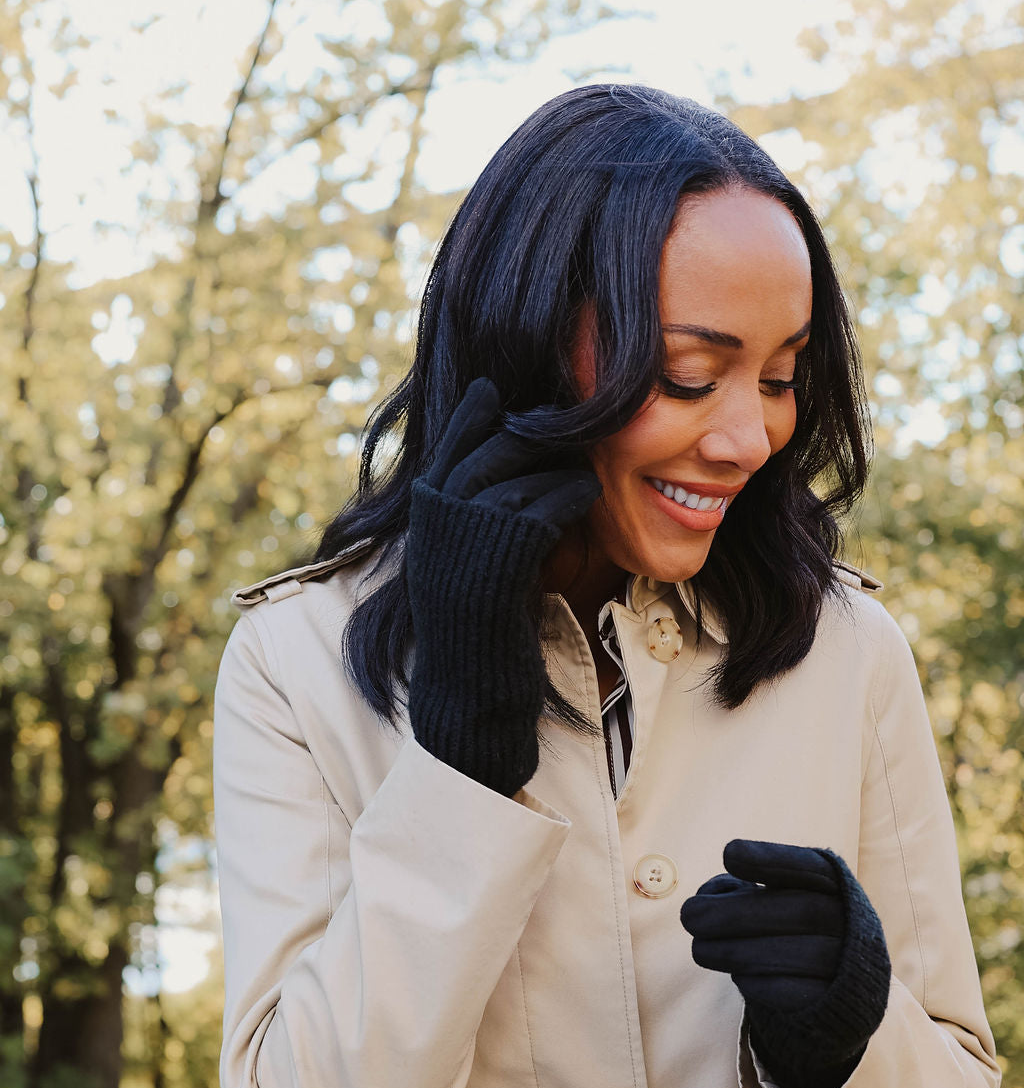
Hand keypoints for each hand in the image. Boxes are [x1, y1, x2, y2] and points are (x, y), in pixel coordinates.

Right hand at [406, 379, 600, 796]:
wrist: (471, 696)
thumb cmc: (478, 634)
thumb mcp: (464, 565)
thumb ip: (472, 519)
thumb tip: (502, 473)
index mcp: (424, 517)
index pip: (450, 442)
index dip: (474, 414)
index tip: (493, 391)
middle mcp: (437, 518)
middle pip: (491, 443)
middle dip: (532, 429)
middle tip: (566, 419)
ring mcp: (467, 534)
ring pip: (523, 466)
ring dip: (560, 461)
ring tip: (584, 462)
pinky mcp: (503, 554)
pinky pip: (546, 501)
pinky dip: (572, 494)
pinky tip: (587, 495)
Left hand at [680, 839, 890, 1087]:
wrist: (839, 990)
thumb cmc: (795, 930)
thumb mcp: (778, 898)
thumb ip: (742, 890)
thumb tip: (707, 897)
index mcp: (837, 886)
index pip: (810, 866)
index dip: (771, 858)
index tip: (728, 853)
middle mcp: (851, 921)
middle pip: (801, 910)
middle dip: (737, 912)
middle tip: (689, 916)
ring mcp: (849, 964)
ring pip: (797, 953)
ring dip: (738, 950)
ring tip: (700, 948)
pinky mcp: (837, 1005)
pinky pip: (798, 993)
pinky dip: (760, 983)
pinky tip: (737, 975)